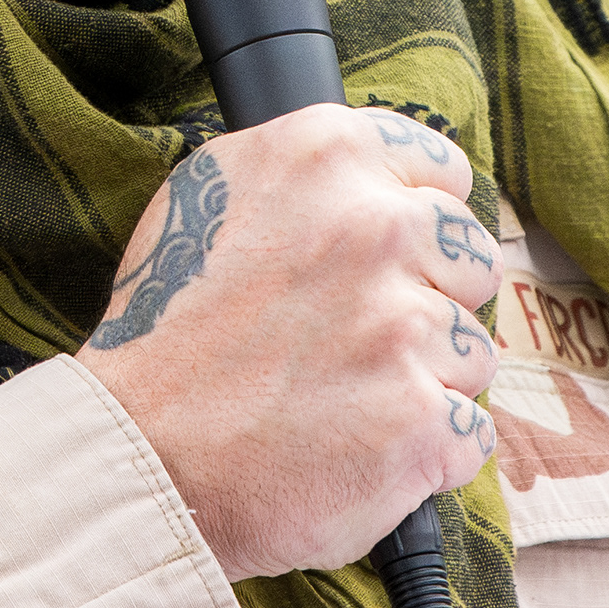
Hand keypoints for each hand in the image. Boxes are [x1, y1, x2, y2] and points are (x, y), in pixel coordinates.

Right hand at [71, 105, 501, 579]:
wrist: (136, 453)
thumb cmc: (165, 330)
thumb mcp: (210, 194)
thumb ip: (310, 176)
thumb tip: (386, 181)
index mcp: (324, 154)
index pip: (443, 172)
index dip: (418, 222)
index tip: (390, 260)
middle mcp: (372, 224)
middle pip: (471, 260)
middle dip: (430, 301)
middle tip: (353, 342)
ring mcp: (402, 325)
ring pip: (472, 351)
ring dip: (423, 382)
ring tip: (340, 401)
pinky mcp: (419, 419)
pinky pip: (468, 432)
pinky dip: (426, 452)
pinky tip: (358, 448)